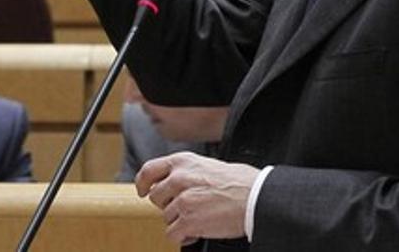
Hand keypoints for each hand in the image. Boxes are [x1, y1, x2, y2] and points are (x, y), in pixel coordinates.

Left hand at [136, 152, 259, 244]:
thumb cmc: (240, 182)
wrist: (255, 198)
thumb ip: (187, 172)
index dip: (142, 183)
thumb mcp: (209, 165)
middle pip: (156, 197)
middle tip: (188, 207)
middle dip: (169, 205)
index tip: (142, 190)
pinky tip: (198, 231)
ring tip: (201, 218)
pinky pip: (172, 234)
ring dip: (180, 221)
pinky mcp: (187, 221)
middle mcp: (179, 178)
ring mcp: (182, 200)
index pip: (149, 170)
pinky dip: (184, 236)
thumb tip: (172, 183)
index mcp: (183, 162)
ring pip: (166, 217)